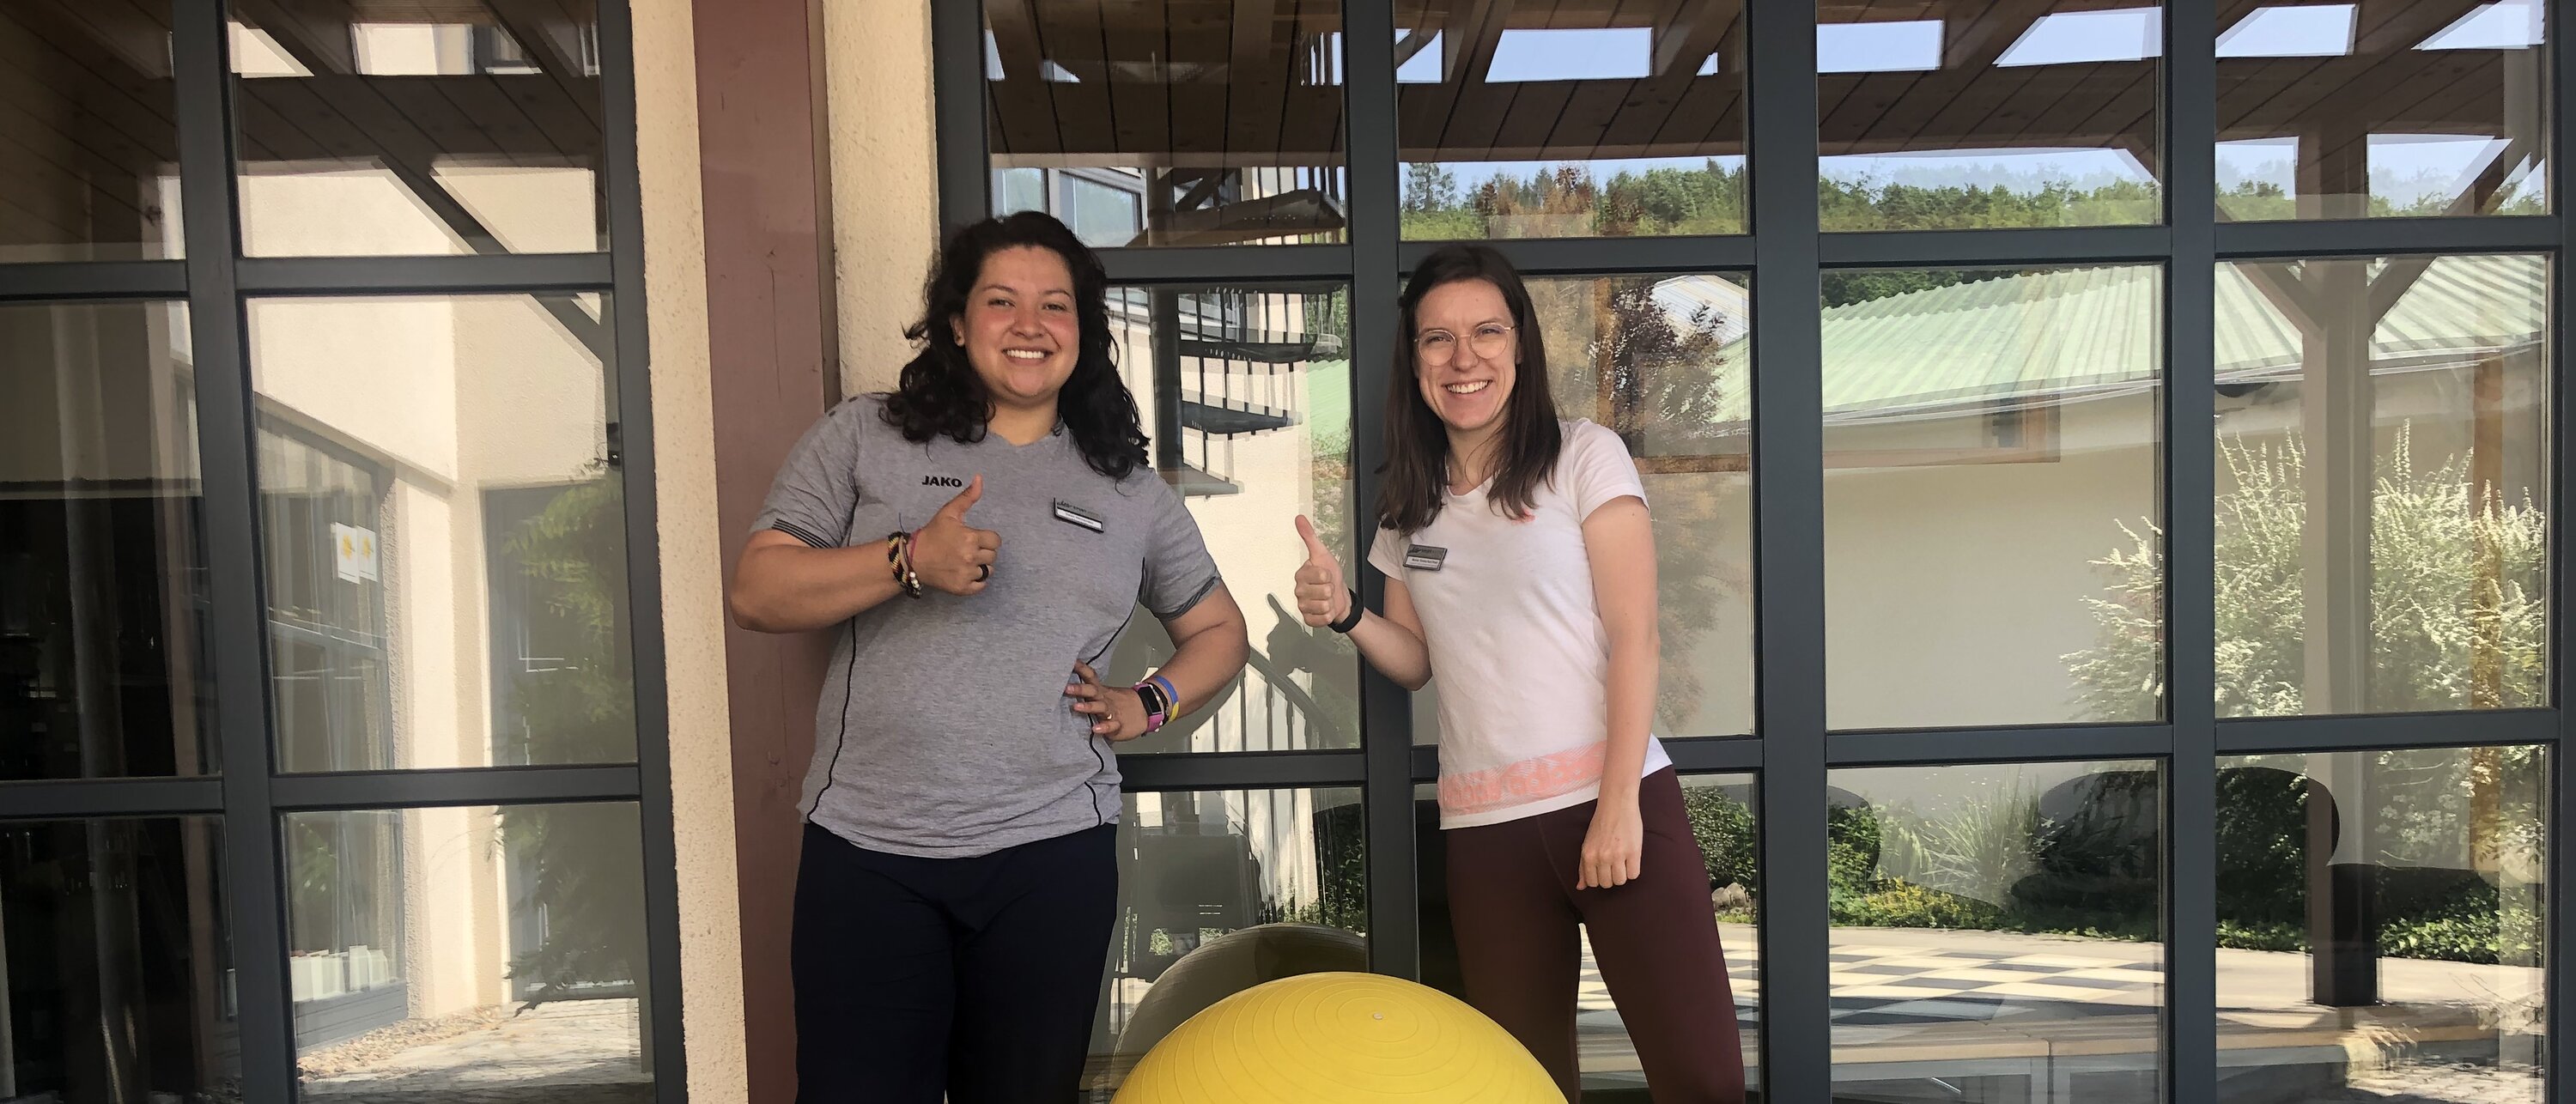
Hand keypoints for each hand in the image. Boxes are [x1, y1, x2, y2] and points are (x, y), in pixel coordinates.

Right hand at [911, 476, 999, 594]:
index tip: (975, 538)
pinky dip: (975, 581)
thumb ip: (967, 497)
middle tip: (967, 549)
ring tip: (965, 561)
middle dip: (983, 552)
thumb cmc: (932, 534)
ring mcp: (966, 574)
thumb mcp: (948, 513)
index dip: (987, 539)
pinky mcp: (962, 588)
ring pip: (988, 570)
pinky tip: (964, 572)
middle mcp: (970, 557)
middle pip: (993, 556)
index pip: (996, 541)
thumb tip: (980, 478)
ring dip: (980, 566)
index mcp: (970, 538)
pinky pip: (982, 585)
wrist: (913, 558)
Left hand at [1065, 662, 1147, 740]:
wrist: (1146, 710)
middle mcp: (1105, 699)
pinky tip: (1096, 728)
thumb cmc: (1121, 703)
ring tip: (1076, 707)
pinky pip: (1111, 725)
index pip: (1090, 677)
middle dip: (1079, 689)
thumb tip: (1068, 683)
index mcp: (1101, 691)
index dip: (1081, 669)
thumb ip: (1089, 691)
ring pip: (1100, 707)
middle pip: (1092, 691)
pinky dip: (1104, 727)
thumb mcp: (1105, 693)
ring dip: (1088, 707)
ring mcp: (1112, 711)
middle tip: (1067, 688)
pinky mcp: (1118, 725)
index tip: (1070, 663)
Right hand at [1292, 515, 1349, 627]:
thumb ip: (1309, 537)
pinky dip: (1328, 616)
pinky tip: (1326, 610)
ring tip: (1328, 599)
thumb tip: (1299, 518)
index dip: (1329, 575)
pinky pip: (1321, 620)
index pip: (1321, 575)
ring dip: (1331, 603)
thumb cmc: (1330, 575)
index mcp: (1300, 574)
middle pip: (1324, 592)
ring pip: (1324, 606)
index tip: (1326, 575)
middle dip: (1331, 590)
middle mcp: (1298, 590)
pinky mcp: (1307, 620)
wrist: (1340, 596)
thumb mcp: (1323, 554)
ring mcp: (1302, 606)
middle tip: (1328, 588)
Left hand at [1577, 801, 1643, 889]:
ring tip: (1623, 861)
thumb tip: (1580, 887)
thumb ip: (1583, 867)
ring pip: (1621, 881)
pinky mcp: (1633, 851)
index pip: (1593, 883)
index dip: (1599, 878)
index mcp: (1588, 855)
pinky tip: (1631, 859)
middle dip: (1611, 876)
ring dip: (1623, 874)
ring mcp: (1618, 855)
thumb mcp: (1587, 844)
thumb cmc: (1601, 824)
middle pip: (1607, 884)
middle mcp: (1601, 856)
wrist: (1617, 804)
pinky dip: (1633, 870)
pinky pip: (1634, 874)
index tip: (1604, 870)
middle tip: (1614, 863)